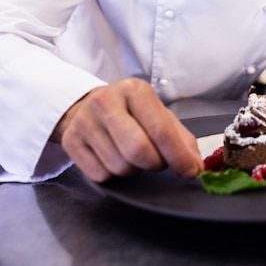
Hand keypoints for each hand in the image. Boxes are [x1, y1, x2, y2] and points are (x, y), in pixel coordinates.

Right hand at [50, 78, 203, 182]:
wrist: (86, 106)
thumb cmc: (129, 112)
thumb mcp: (157, 114)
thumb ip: (180, 138)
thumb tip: (195, 167)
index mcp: (134, 90)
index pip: (159, 129)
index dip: (178, 156)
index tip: (190, 172)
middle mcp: (106, 101)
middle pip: (137, 151)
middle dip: (154, 164)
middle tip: (157, 162)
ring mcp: (85, 120)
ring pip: (119, 166)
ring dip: (133, 170)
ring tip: (131, 155)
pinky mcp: (70, 140)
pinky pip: (99, 174)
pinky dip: (112, 175)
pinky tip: (112, 157)